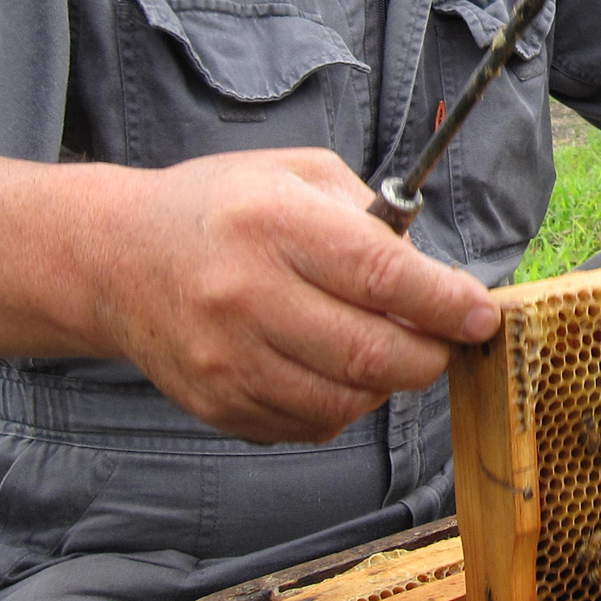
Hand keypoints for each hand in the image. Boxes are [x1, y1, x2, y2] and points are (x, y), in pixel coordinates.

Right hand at [92, 147, 499, 442]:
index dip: (445, 302)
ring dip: (387, 382)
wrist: (119, 259)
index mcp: (275, 224)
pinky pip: (312, 424)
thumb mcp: (300, 176)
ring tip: (384, 347)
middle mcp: (247, 295)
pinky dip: (342, 403)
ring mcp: (228, 360)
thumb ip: (374, 220)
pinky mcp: (219, 405)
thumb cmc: (226, 209)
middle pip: (373, 353)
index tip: (481, 314)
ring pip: (349, 400)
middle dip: (431, 354)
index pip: (383, 276)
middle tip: (445, 339)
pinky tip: (331, 367)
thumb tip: (440, 278)